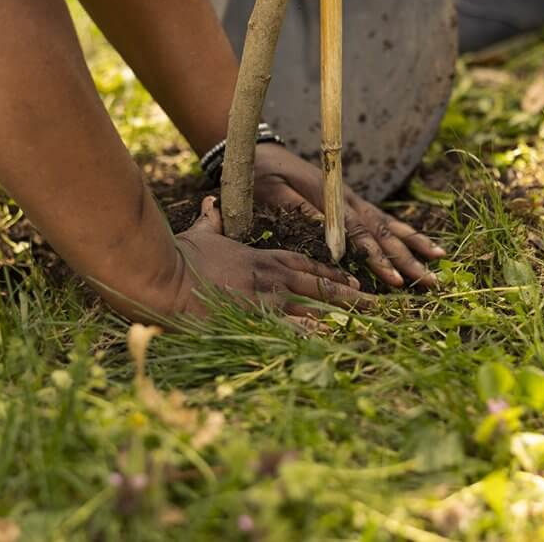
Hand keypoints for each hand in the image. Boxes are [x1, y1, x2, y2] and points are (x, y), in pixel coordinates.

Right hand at [156, 197, 371, 326]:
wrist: (170, 278)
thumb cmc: (182, 256)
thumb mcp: (202, 233)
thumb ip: (212, 219)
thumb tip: (210, 201)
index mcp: (263, 259)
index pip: (306, 264)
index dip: (330, 273)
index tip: (350, 280)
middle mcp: (271, 278)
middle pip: (318, 285)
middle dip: (347, 294)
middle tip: (373, 301)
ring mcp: (265, 299)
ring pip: (312, 308)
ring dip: (337, 316)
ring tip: (363, 323)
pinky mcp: (255, 318)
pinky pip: (291, 329)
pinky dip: (312, 335)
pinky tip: (331, 341)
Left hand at [252, 144, 445, 287]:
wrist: (261, 151)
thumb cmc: (261, 174)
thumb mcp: (270, 190)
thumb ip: (297, 208)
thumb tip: (326, 230)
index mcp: (329, 197)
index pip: (359, 232)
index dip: (378, 257)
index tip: (395, 280)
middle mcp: (347, 199)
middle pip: (383, 232)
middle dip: (408, 259)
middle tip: (431, 282)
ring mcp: (352, 200)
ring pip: (389, 225)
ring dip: (414, 244)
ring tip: (440, 260)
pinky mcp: (352, 202)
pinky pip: (383, 219)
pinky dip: (404, 233)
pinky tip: (421, 245)